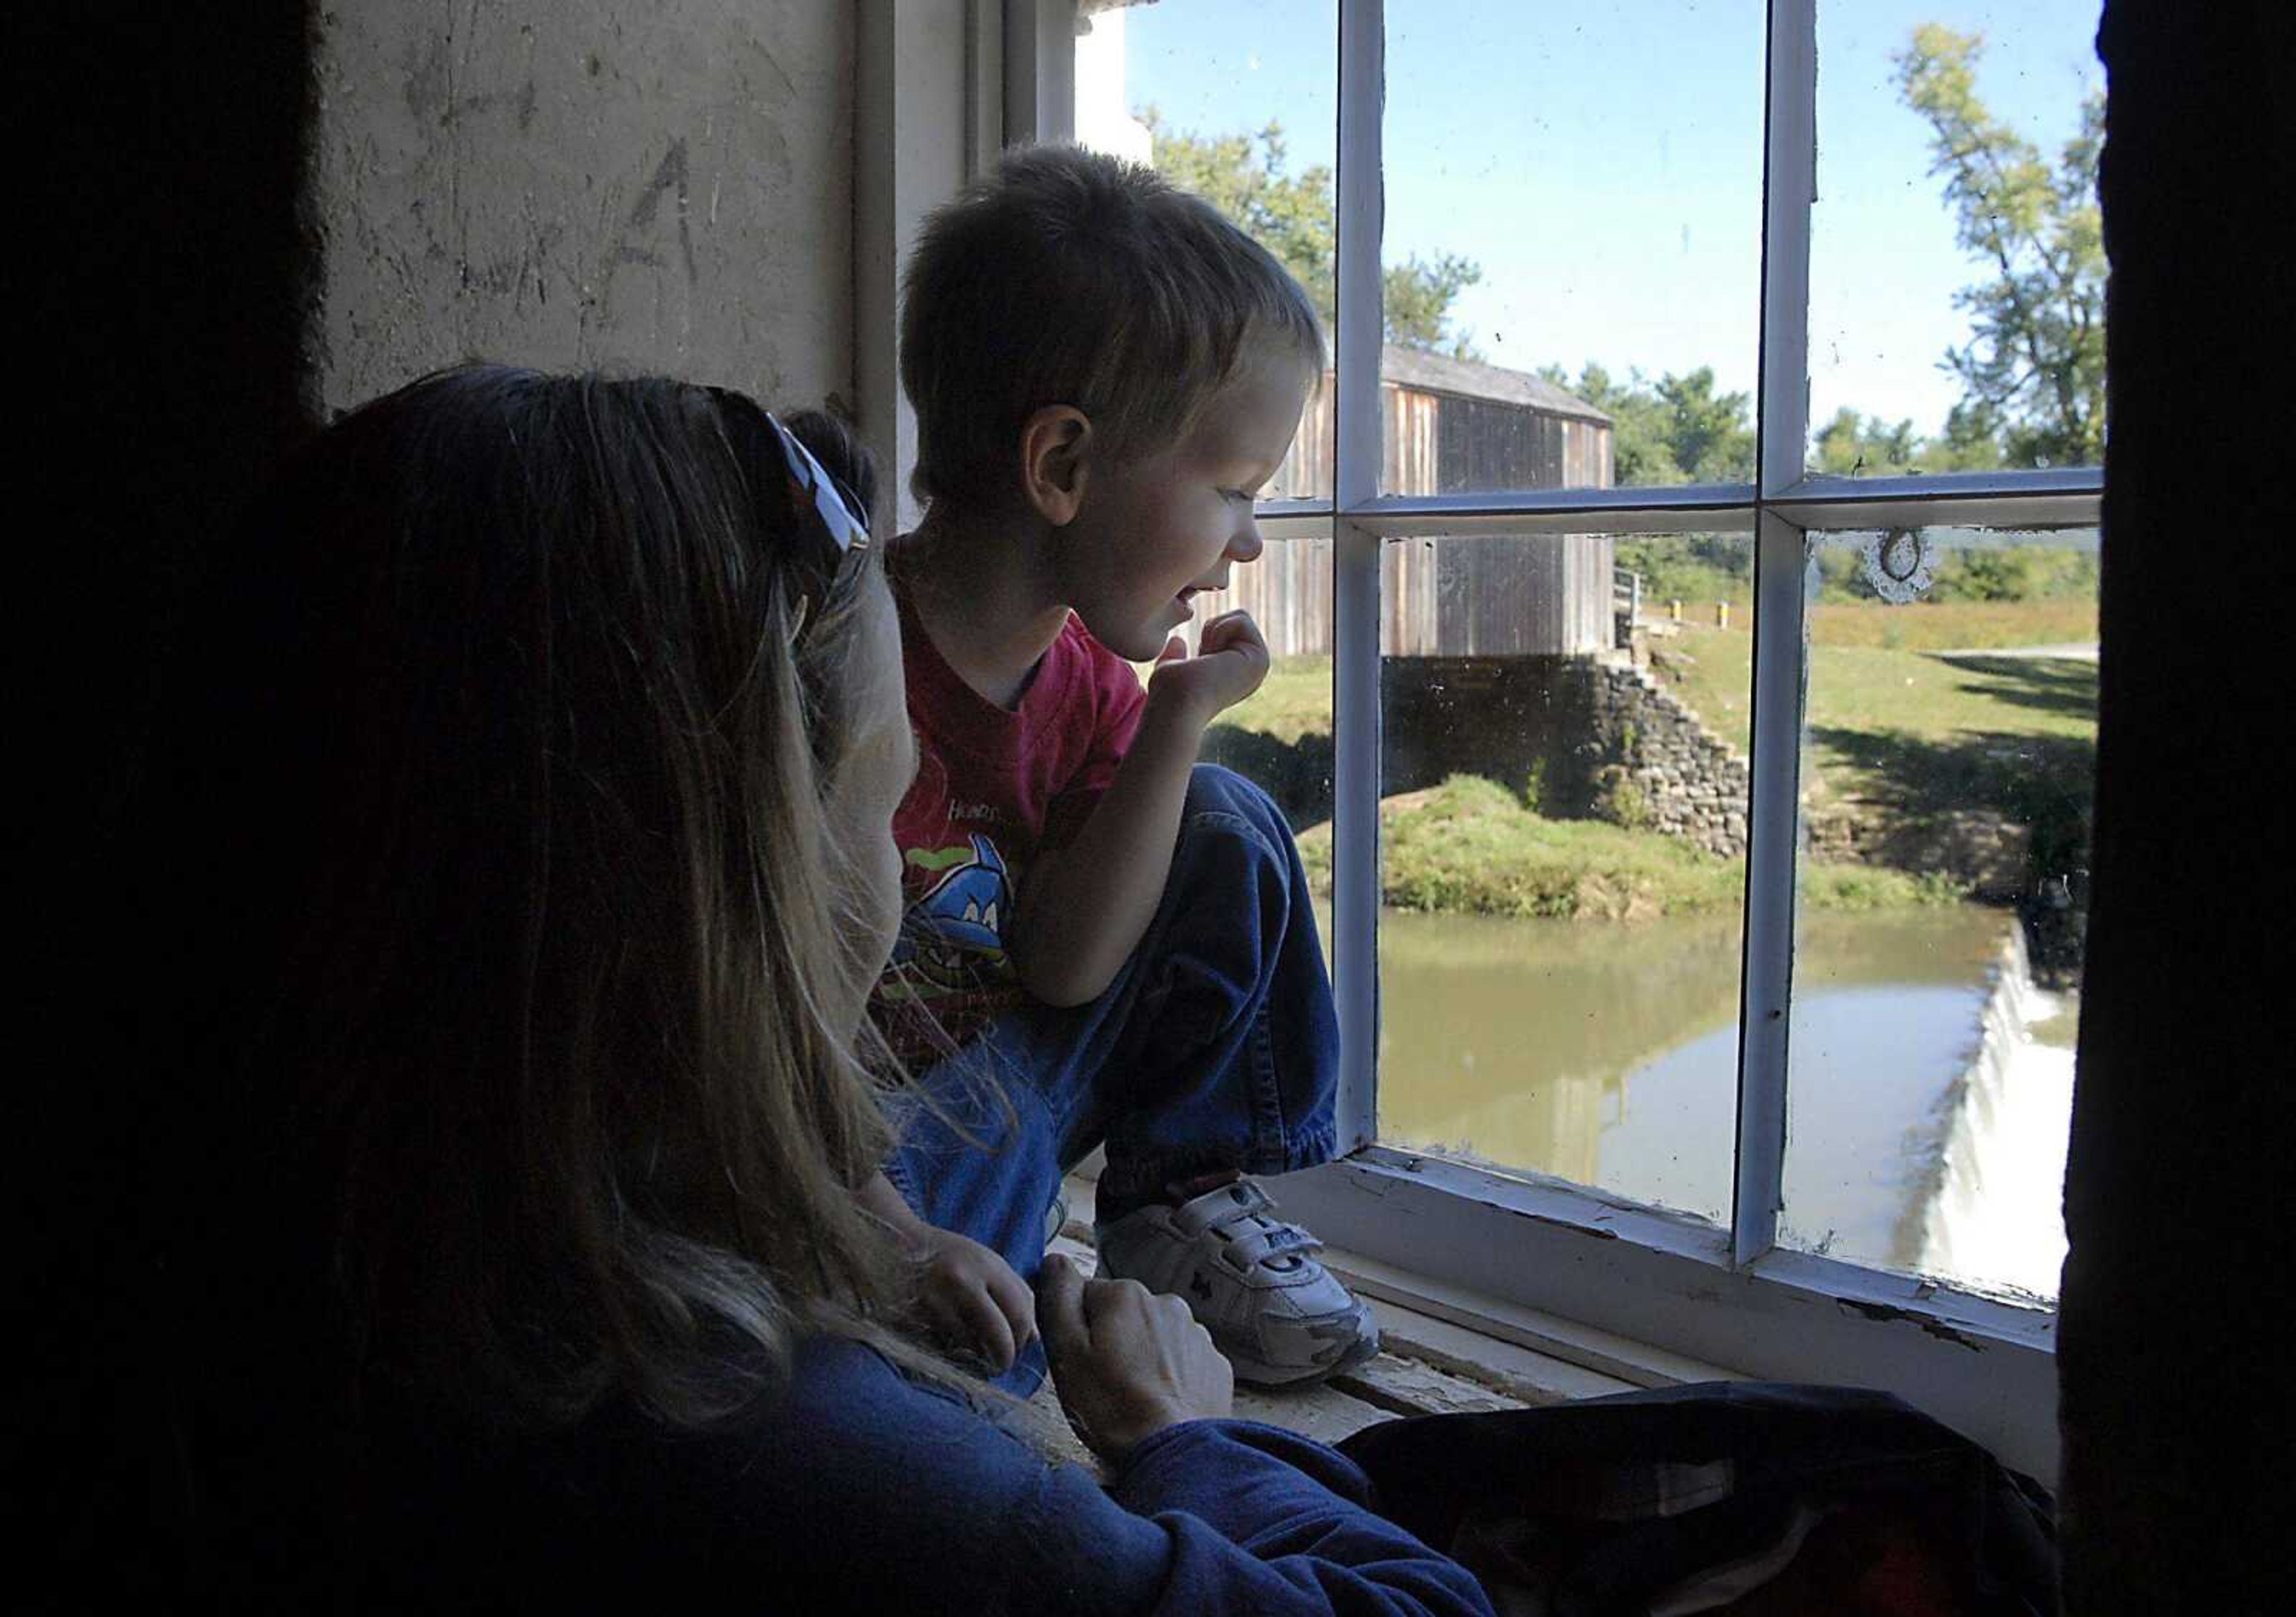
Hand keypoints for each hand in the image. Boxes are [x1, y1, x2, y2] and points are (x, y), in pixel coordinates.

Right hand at [909, 1226, 1035, 1373]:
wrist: (896, 1243)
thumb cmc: (948, 1255)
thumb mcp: (986, 1263)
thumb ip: (1015, 1293)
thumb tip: (1034, 1337)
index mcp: (986, 1265)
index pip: (1020, 1313)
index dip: (1023, 1338)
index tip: (1019, 1347)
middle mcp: (962, 1282)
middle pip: (999, 1336)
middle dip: (1005, 1358)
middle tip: (1002, 1364)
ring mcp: (936, 1302)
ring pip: (970, 1347)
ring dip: (976, 1359)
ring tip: (974, 1354)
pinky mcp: (914, 1317)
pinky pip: (941, 1348)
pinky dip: (950, 1353)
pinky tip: (949, 1346)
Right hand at [1035, 1253, 1233, 1461]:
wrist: (1177, 1454)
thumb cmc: (1113, 1408)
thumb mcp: (1068, 1353)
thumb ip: (1059, 1299)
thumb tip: (1055, 1260)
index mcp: (1125, 1294)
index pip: (1085, 1297)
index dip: (1076, 1331)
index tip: (1080, 1363)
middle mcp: (1166, 1302)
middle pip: (1123, 1315)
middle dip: (1112, 1342)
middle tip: (1105, 1385)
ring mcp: (1196, 1333)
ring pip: (1154, 1337)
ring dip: (1143, 1357)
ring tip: (1135, 1399)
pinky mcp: (1215, 1363)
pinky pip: (1183, 1360)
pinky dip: (1171, 1375)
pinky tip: (1162, 1403)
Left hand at [1146, 609, 1270, 722]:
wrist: (1177, 705)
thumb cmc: (1169, 692)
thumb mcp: (1171, 667)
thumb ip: (1175, 655)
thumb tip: (1177, 641)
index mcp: (1236, 673)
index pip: (1227, 626)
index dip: (1206, 636)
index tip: (1198, 663)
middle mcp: (1252, 671)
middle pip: (1236, 619)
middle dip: (1213, 631)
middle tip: (1203, 662)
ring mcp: (1260, 666)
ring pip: (1240, 617)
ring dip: (1215, 632)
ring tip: (1208, 662)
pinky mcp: (1261, 659)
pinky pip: (1241, 620)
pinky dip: (1219, 632)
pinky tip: (1214, 659)